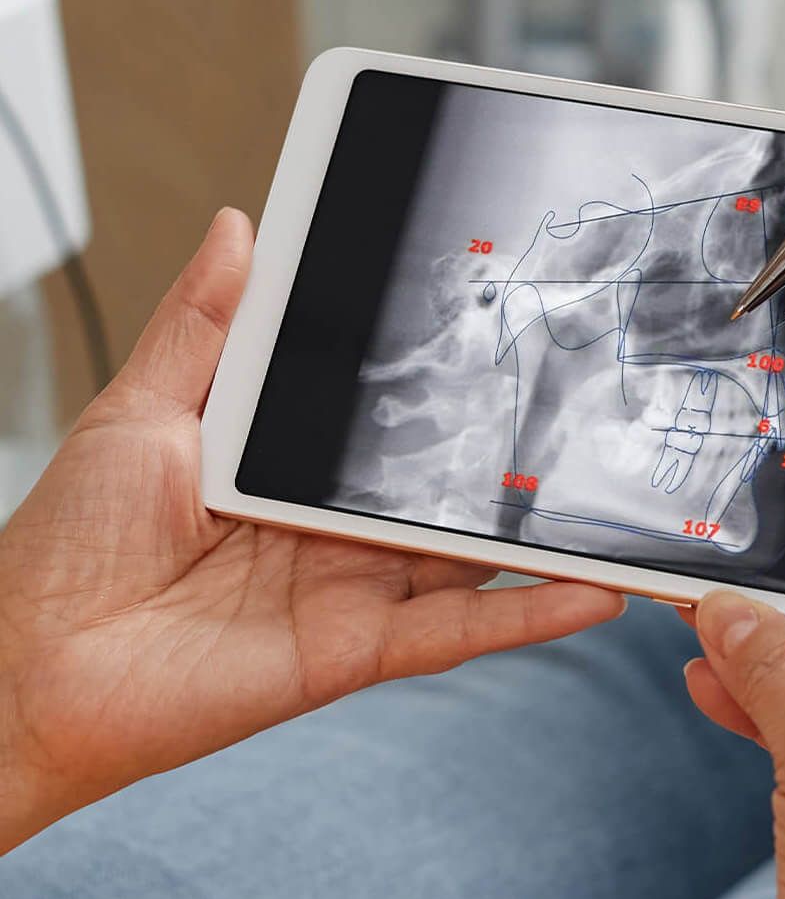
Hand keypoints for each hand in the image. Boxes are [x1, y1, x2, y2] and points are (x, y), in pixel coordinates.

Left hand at [0, 210, 623, 852]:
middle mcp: (332, 524)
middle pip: (443, 481)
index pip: (385, 412)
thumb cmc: (62, 547)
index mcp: (287, 461)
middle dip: (512, 448)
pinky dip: (528, 615)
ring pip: (470, 554)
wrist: (25, 671)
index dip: (441, 375)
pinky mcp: (358, 647)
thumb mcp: (138, 409)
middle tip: (584, 400)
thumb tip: (240, 227)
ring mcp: (353, 586)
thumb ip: (203, 324)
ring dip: (544, 532)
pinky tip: (593, 590)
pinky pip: (458, 630)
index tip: (499, 325)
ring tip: (613, 494)